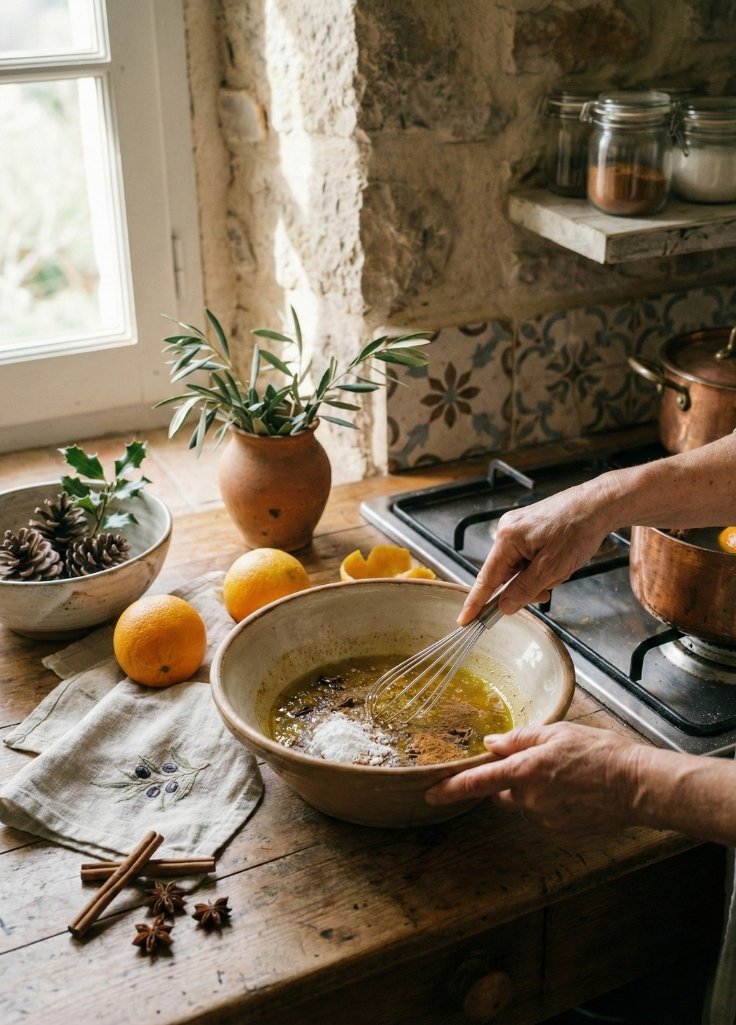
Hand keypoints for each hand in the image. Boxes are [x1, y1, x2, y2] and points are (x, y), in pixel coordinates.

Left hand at [425, 722, 644, 834]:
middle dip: (511, 780)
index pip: (478, 782)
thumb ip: (520, 738)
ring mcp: (545, 819)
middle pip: (503, 792)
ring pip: (526, 803)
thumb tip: (491, 743)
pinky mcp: (561, 830)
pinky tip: (576, 790)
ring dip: (534, 790)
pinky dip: (552, 802)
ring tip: (567, 773)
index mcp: (525, 771)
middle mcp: (530, 799)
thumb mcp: (557, 733)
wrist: (636, 786)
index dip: (451, 788)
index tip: (430, 794)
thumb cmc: (599, 752)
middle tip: (539, 763)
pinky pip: (545, 814)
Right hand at [458, 479, 615, 623]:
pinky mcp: (528, 528)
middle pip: (505, 574)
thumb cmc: (578, 529)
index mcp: (507, 538)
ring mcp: (517, 528)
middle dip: (526, 586)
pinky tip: (558, 560)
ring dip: (538, 576)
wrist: (598, 505)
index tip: (465, 620)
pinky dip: (541, 565)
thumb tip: (504, 606)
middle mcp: (507, 531)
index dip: (476, 602)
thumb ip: (524, 589)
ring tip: (560, 569)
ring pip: (519, 568)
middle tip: (548, 589)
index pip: (486, 578)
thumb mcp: (552, 568)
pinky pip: (527, 557)